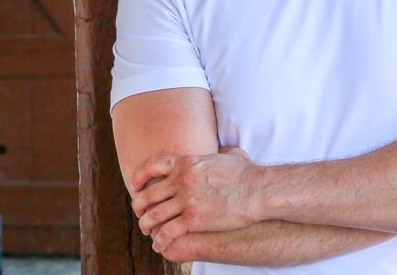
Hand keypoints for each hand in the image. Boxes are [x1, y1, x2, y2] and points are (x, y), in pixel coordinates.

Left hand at [131, 147, 261, 252]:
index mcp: (187, 162)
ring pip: (153, 216)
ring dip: (146, 226)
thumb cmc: (249, 174)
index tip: (136, 187)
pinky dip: (159, 240)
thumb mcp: (229, 156)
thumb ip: (218, 153)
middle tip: (141, 214)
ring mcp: (186, 200)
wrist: (259, 191)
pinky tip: (160, 245)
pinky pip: (167, 232)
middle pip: (147, 195)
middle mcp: (182, 179)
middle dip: (139, 207)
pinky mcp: (193, 219)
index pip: (151, 166)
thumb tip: (223, 151)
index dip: (139, 177)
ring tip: (147, 232)